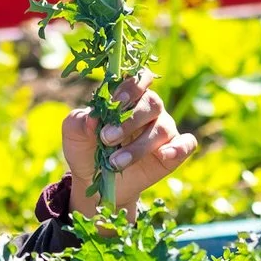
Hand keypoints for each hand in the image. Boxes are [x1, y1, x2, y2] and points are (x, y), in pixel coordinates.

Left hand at [62, 70, 197, 220]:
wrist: (95, 182)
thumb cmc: (86, 149)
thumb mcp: (74, 134)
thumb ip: (79, 121)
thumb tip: (93, 119)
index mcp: (127, 96)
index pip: (139, 78)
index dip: (131, 87)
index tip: (115, 102)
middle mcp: (149, 109)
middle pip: (152, 103)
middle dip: (129, 120)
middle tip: (106, 138)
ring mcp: (163, 129)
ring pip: (162, 128)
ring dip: (139, 146)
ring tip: (115, 162)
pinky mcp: (173, 152)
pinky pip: (186, 144)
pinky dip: (178, 148)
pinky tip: (163, 155)